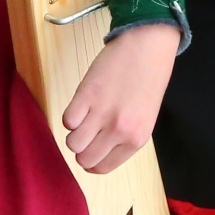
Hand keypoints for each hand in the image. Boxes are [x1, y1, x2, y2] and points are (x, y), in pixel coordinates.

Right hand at [62, 21, 180, 174]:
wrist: (148, 47)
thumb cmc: (147, 80)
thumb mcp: (143, 119)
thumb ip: (123, 139)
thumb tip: (98, 152)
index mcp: (136, 140)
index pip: (103, 168)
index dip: (92, 161)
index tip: (90, 149)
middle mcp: (120, 131)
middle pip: (84, 159)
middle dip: (81, 149)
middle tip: (86, 132)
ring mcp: (102, 114)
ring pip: (72, 143)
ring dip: (74, 133)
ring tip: (84, 117)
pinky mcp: (87, 96)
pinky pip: (67, 120)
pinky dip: (70, 115)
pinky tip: (82, 104)